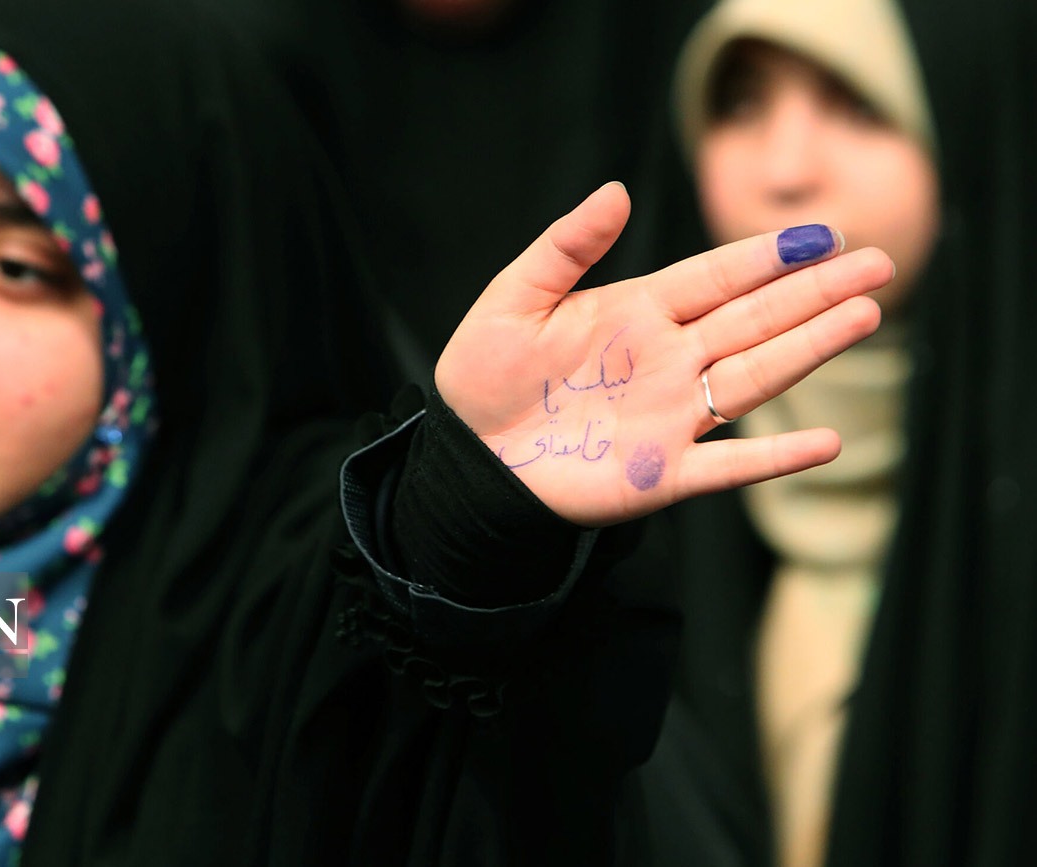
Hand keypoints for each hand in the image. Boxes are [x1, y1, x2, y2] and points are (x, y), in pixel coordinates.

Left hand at [435, 182, 890, 526]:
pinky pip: (728, 466)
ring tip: (865, 317)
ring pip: (755, 377)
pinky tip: (825, 444)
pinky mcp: (661, 473)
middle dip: (815, 292)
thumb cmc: (484, 374)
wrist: (468, 455)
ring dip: (810, 350)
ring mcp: (670, 416)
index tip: (822, 235)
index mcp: (638, 313)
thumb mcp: (515, 298)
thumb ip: (564, 247)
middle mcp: (668, 359)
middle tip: (877, 265)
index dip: (768, 257)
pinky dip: (775, 458)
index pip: (717, 278)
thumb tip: (616, 190)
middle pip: (754, 319)